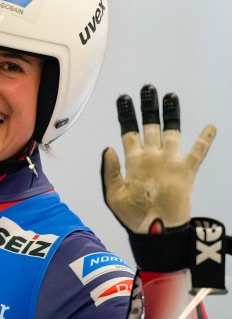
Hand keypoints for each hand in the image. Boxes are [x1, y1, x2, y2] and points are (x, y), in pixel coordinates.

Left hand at [101, 84, 215, 233]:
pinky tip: (210, 127)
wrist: (154, 230)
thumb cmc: (132, 215)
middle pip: (149, 126)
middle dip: (148, 108)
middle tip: (147, 88)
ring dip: (171, 115)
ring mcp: (169, 163)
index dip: (126, 116)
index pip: (128, 132)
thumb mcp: (113, 194)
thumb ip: (109, 171)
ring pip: (171, 133)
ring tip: (170, 97)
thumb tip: (108, 147)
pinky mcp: (185, 172)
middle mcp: (152, 157)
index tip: (123, 98)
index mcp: (133, 161)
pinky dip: (204, 140)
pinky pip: (197, 153)